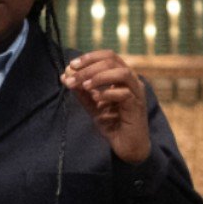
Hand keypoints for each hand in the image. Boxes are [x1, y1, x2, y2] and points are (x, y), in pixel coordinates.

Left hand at [61, 50, 150, 164]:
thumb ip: (81, 91)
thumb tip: (65, 76)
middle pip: (113, 61)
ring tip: (84, 86)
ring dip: (100, 77)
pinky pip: (124, 94)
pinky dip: (108, 94)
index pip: (108, 56)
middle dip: (89, 67)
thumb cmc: (112, 124)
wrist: (126, 147)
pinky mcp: (137, 106)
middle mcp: (131, 81)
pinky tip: (96, 100)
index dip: (89, 57)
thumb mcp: (91, 105)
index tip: (71, 65)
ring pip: (122, 73)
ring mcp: (136, 93)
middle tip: (72, 77)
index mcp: (121, 77)